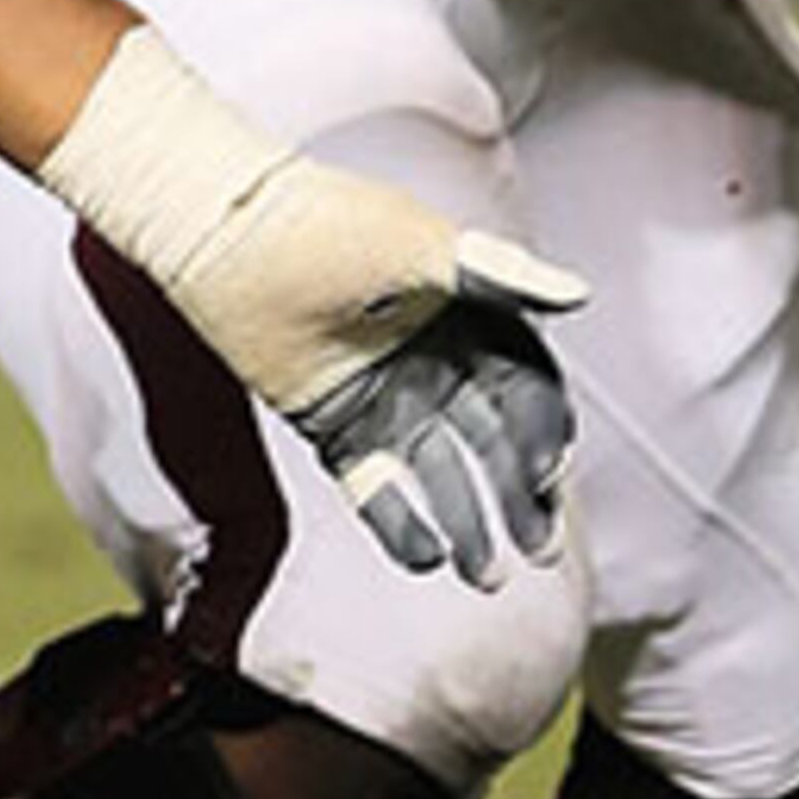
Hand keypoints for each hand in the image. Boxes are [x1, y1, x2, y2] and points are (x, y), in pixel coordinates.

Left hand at [198, 182, 584, 585]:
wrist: (220, 233)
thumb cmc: (322, 224)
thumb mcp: (415, 247)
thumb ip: (496, 278)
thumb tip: (578, 295)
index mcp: (467, 315)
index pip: (527, 387)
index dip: (544, 432)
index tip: (548, 474)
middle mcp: (432, 360)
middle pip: (493, 440)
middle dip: (518, 497)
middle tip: (536, 550)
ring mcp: (383, 394)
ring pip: (440, 472)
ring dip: (466, 523)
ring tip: (485, 574)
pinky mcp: (332, 422)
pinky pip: (375, 484)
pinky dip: (399, 522)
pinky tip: (424, 557)